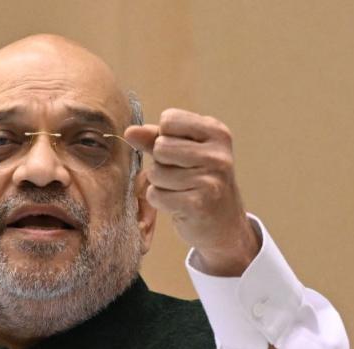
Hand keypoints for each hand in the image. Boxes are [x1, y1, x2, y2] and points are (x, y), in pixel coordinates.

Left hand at [125, 108, 259, 275]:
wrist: (224, 224)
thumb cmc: (200, 182)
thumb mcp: (184, 153)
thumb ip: (155, 139)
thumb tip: (129, 131)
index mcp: (216, 133)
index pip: (169, 120)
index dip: (164, 137)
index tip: (180, 153)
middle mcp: (217, 154)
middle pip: (160, 147)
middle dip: (161, 162)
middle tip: (179, 175)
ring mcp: (209, 179)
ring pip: (156, 172)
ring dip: (160, 184)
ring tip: (180, 190)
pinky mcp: (197, 204)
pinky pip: (156, 195)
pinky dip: (160, 201)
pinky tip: (178, 204)